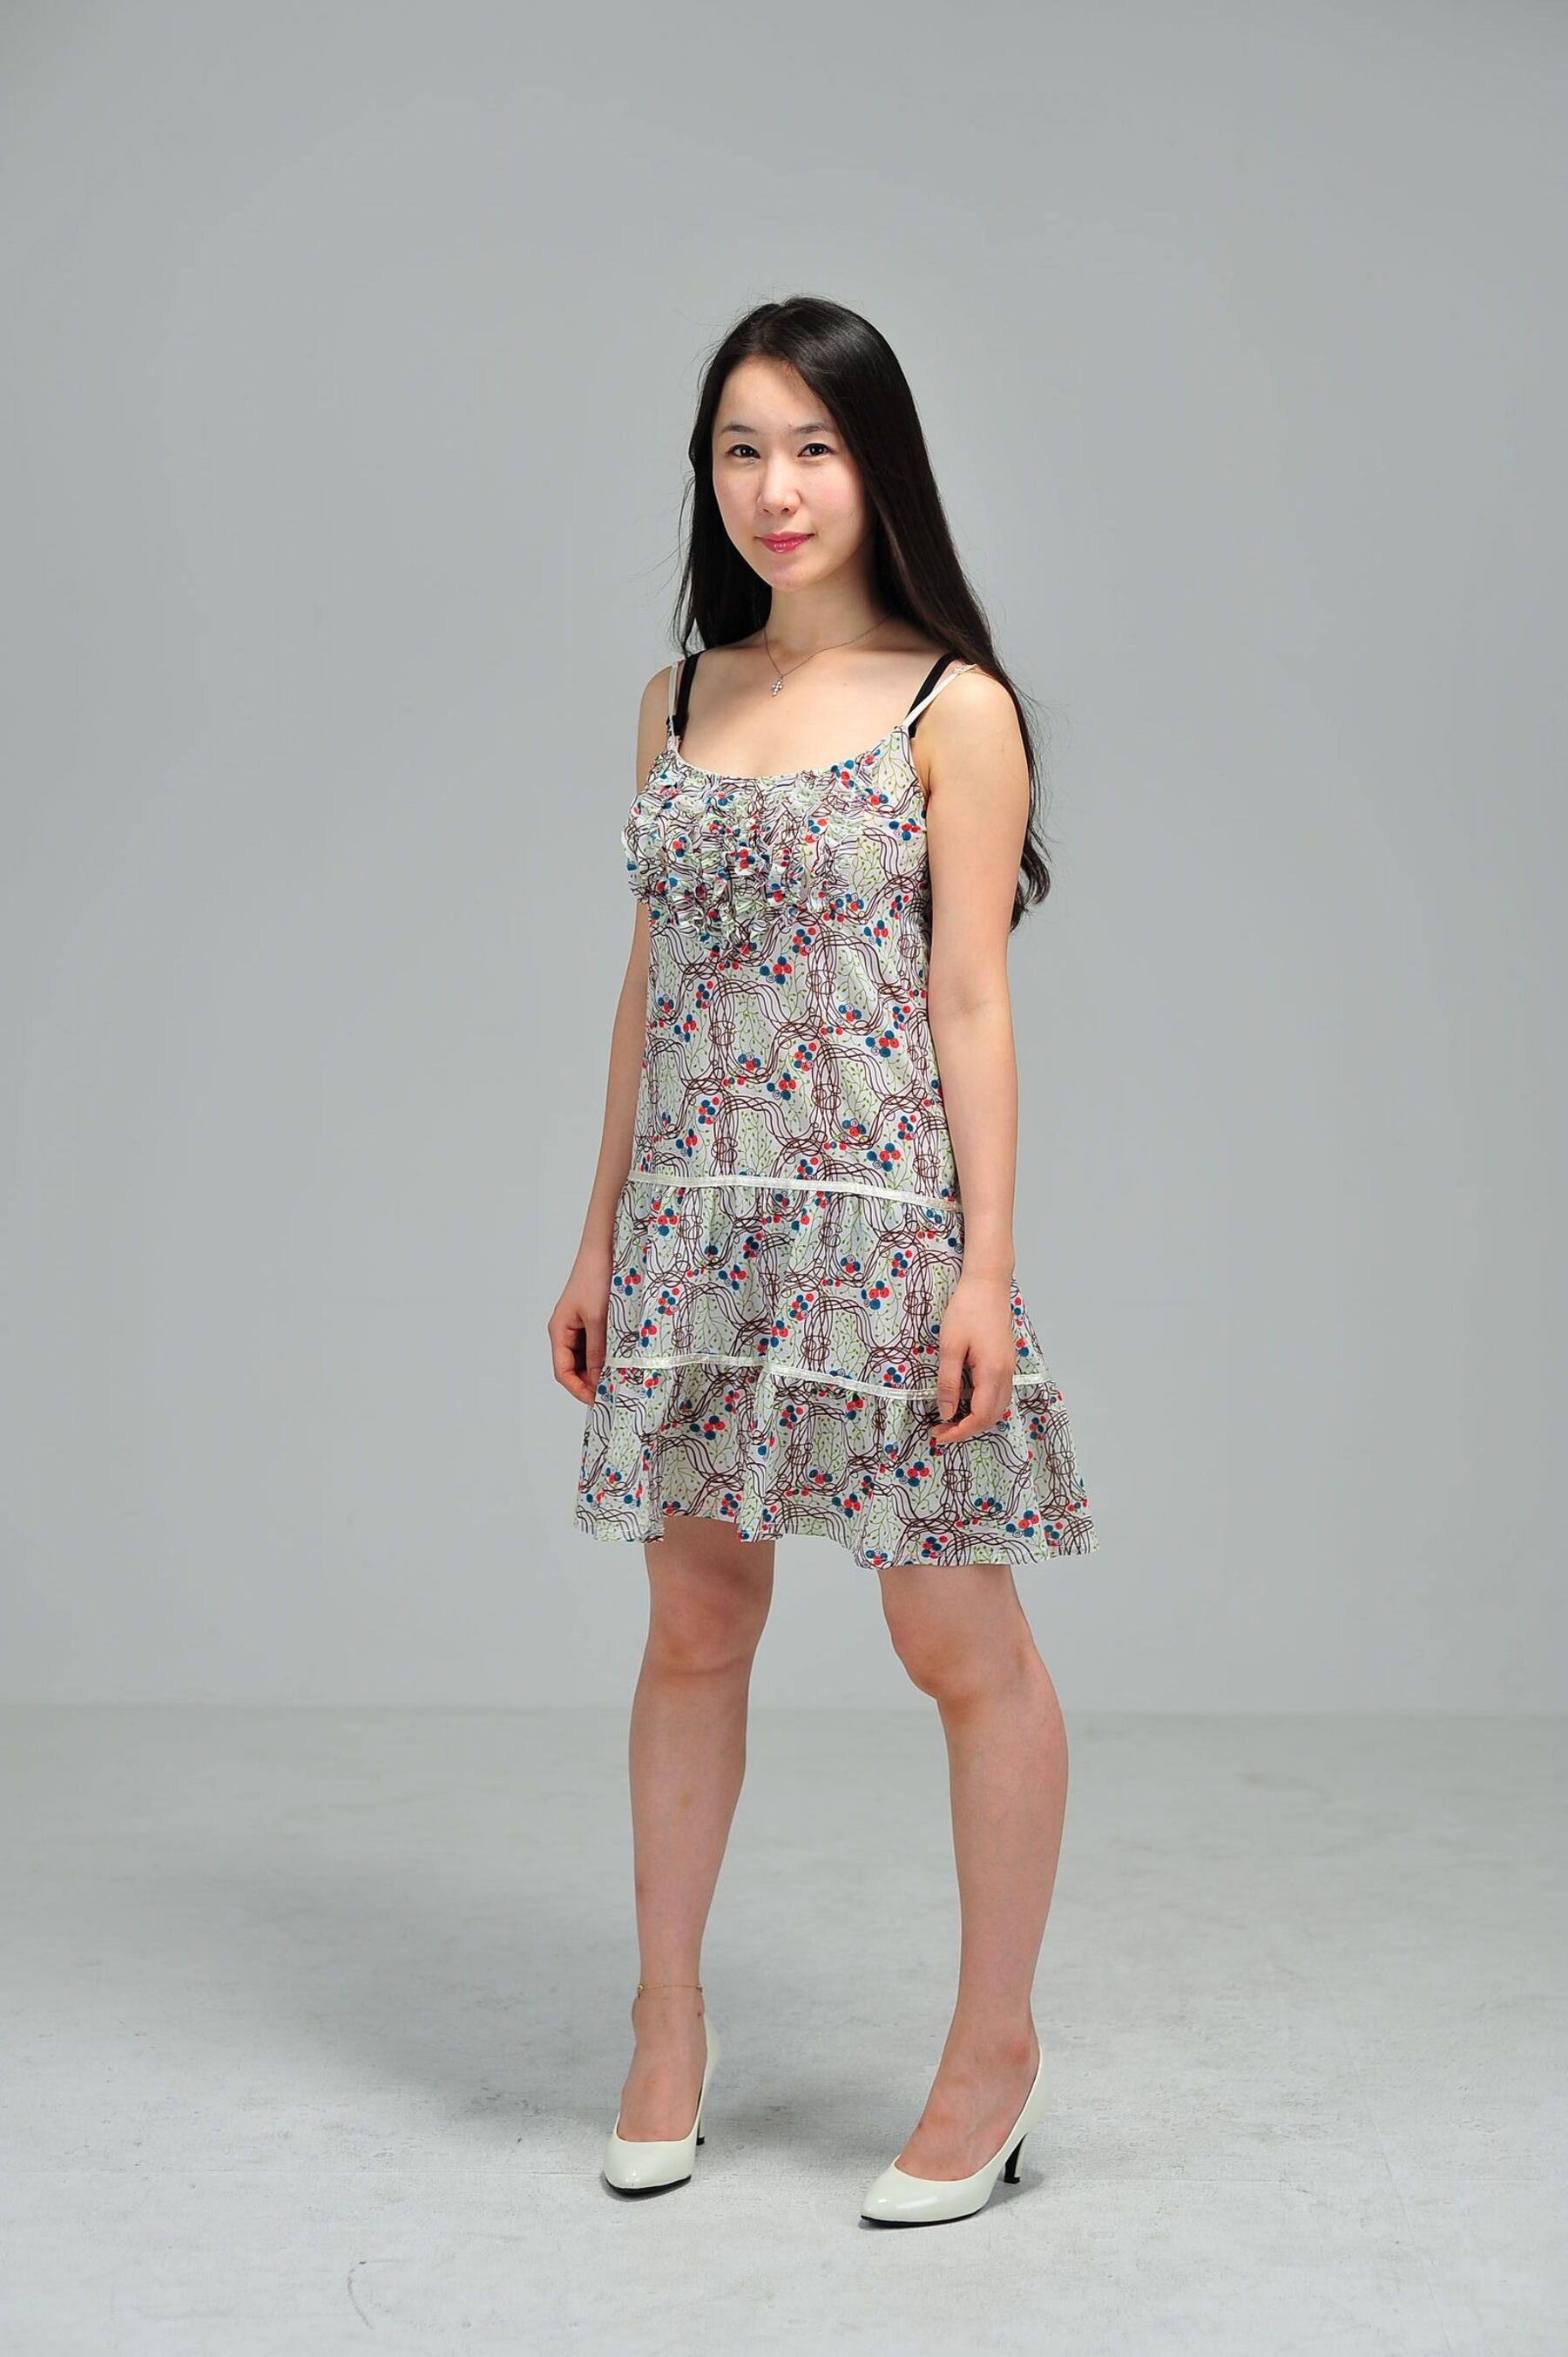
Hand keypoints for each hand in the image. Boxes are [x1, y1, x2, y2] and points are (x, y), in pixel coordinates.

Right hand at [548, 1244, 611, 1405]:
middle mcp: (566, 1330)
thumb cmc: (596, 1277)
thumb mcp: (598, 1319)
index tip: (598, 1401)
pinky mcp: (593, 1318)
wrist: (605, 1247)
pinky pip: (597, 1343)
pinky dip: (607, 1354)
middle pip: (574, 1367)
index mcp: (559, 1330)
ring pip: (588, 1357)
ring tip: (620, 1377)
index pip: (562, 1371)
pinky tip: (622, 1358)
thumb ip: (598, 1351)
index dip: (578, 1389)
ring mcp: (580, 1324)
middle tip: (614, 1392)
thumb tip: (599, 1380)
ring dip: (601, 1368)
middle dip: (591, 1381)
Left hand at [930, 1270, 1014, 1447]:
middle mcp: (1006, 1374)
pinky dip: (983, 1406)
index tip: (939, 1434)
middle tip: (942, 1430)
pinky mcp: (1006, 1362)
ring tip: (951, 1418)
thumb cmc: (967, 1310)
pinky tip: (965, 1400)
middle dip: (968, 1429)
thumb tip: (947, 1412)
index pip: (980, 1416)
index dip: (960, 1431)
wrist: (987, 1284)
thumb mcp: (950, 1346)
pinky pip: (999, 1394)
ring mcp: (1009, 1368)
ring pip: (998, 1408)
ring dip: (976, 1419)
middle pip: (992, 1417)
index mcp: (992, 1372)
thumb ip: (949, 1382)